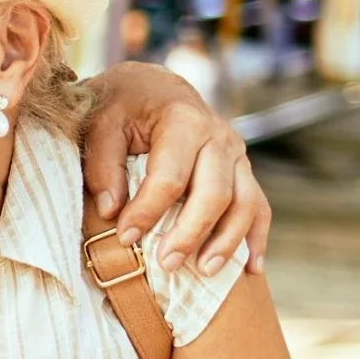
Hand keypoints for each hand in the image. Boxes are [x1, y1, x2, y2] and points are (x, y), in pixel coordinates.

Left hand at [83, 62, 270, 275]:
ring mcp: (237, 155)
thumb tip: (111, 211)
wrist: (152, 87)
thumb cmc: (122, 106)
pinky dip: (256, 238)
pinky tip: (251, 270)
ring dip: (227, 242)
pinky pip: (259, 207)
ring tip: (203, 272)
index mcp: (183, 121)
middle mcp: (218, 137)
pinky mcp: (243, 170)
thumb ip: (103, 165)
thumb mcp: (101, 124)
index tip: (125, 237)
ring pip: (244, 204)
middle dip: (190, 234)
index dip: (147, 211)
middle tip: (165, 264)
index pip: (170, 177)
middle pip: (215, 194)